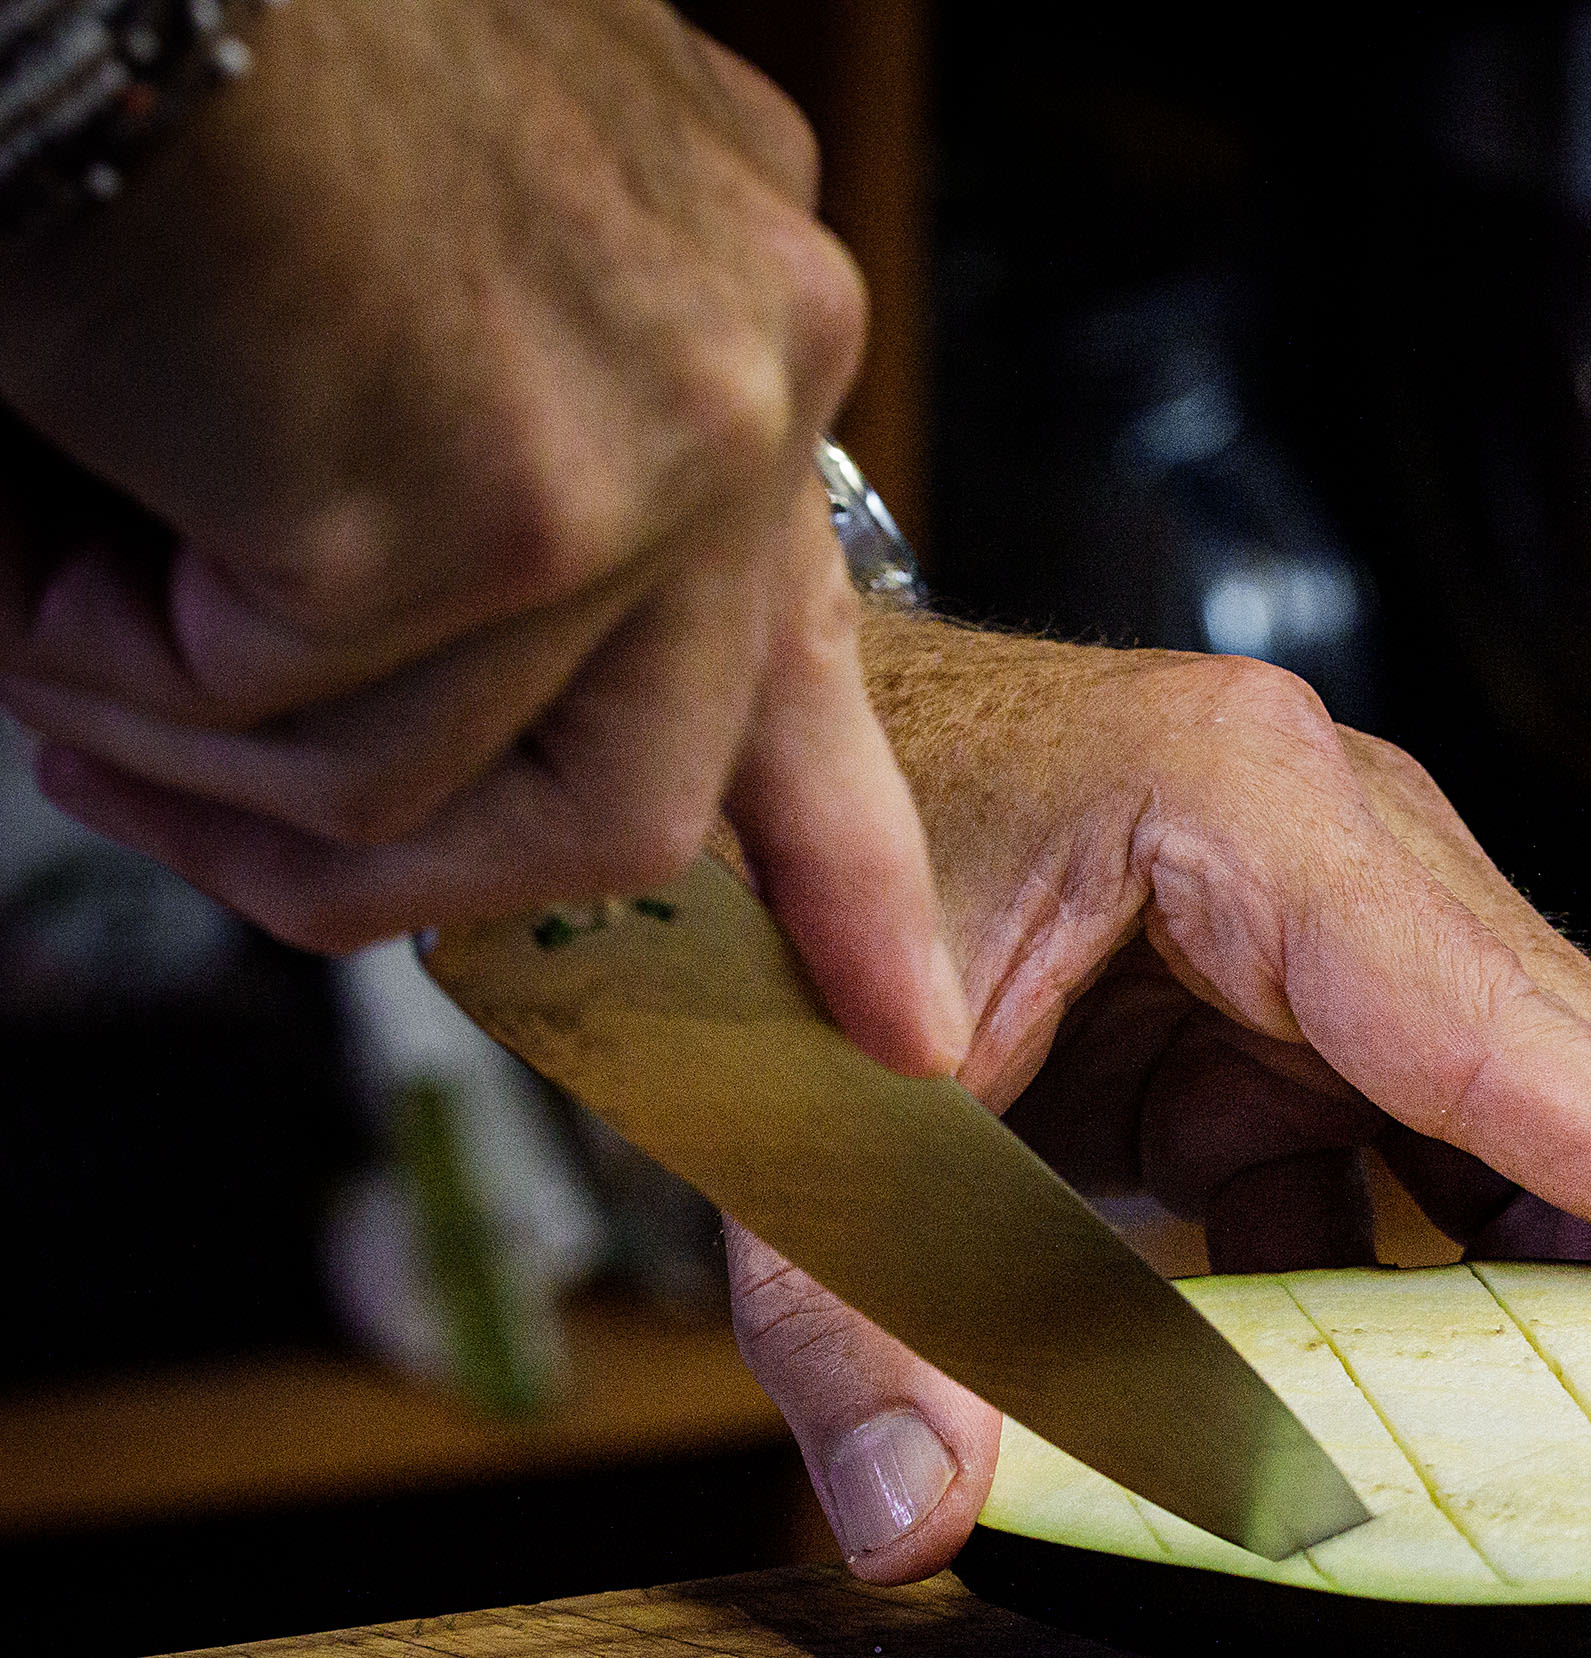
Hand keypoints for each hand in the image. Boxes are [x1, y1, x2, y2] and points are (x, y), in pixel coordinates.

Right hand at [0, 0, 962, 1071]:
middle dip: (364, 864)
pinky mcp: (497, 514)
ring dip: (165, 717)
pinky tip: (37, 504)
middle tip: (126, 776)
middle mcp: (750, 357)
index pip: (809, 637)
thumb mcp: (404, 289)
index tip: (903, 1028)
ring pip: (418, 782)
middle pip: (635, 797)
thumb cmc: (164, 66)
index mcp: (735, 295)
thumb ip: (489, 489)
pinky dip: (98, 651)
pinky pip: (287, 727)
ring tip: (34, 555)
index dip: (844, 859)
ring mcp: (651, 446)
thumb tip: (420, 731)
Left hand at [738, 617, 1590, 1578]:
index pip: (1522, 1038)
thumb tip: (915, 1522)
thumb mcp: (795, 1100)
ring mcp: (1325, 912)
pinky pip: (1412, 1149)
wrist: (712, 736)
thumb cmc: (766, 863)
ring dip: (1564, 1272)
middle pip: (1564, 1074)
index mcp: (1250, 816)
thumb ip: (857, 1316)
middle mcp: (1334, 840)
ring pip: (1512, 1116)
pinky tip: (1457, 1401)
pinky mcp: (1287, 990)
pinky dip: (1433, 1275)